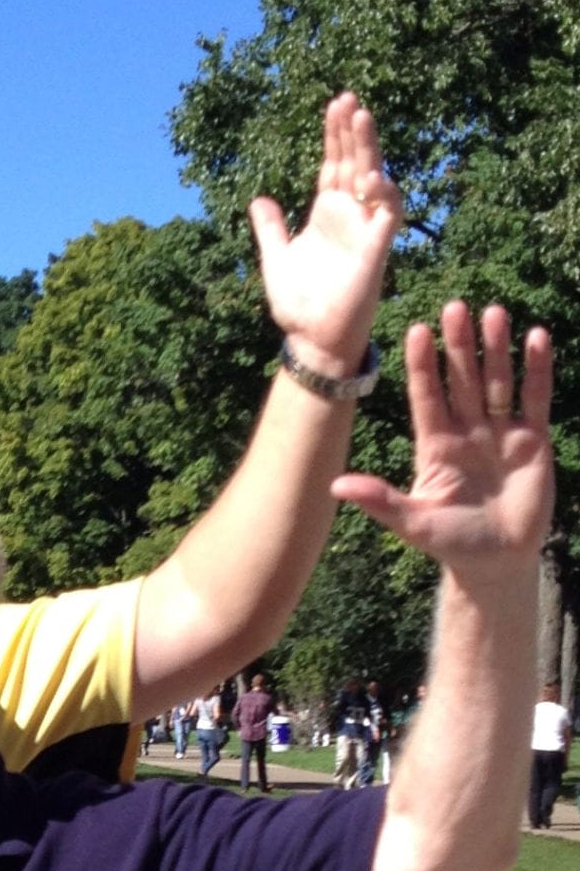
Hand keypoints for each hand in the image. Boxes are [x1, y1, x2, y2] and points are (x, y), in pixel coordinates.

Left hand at [248, 94, 402, 379]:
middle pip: (354, 161)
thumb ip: (270, 230)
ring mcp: (364, 228)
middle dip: (352, 130)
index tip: (333, 107)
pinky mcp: (377, 247)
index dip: (334, 136)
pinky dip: (383, 191)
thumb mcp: (276, 260)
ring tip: (360, 116)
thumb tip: (258, 199)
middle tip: (347, 98)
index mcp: (326, 214)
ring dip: (368, 147)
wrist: (312, 341)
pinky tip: (369, 176)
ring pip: (374, 176)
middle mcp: (348, 215)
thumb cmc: (299, 306)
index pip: (333, 164)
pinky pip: (389, 211)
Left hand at [333, 304, 553, 578]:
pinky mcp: (532, 440)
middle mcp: (466, 431)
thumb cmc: (451, 543)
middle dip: (458, 346)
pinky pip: (534, 399)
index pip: (426, 397)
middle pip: (462, 380)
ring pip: (497, 381)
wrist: (497, 563)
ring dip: (495, 349)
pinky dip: (536, 370)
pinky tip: (535, 337)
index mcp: (435, 445)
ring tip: (493, 312)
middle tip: (455, 307)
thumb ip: (380, 499)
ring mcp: (499, 432)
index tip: (416, 331)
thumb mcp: (413, 522)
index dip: (422, 366)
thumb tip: (335, 485)